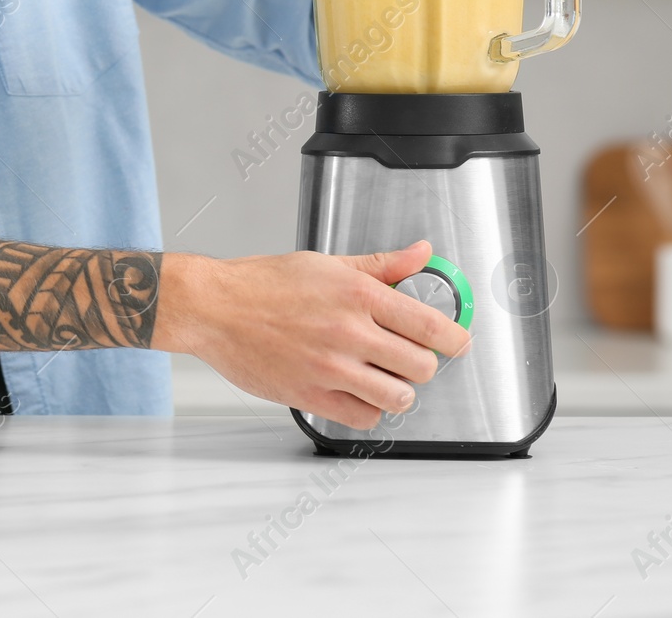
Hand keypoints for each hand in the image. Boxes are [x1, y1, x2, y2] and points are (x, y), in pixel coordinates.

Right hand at [153, 241, 471, 430]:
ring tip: (385, 379)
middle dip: (422, 364)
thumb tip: (421, 254)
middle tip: (409, 358)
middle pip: (422, 366)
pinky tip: (356, 392)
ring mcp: (330, 366)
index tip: (457, 342)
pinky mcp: (310, 393)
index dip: (456, 338)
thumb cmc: (262, 284)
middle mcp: (348, 331)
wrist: (214, 307)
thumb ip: (381, 265)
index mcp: (357, 293)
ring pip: (399, 397)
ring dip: (398, 391)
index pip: (431, 324)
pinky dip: (368, 409)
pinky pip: (363, 416)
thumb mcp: (326, 263)